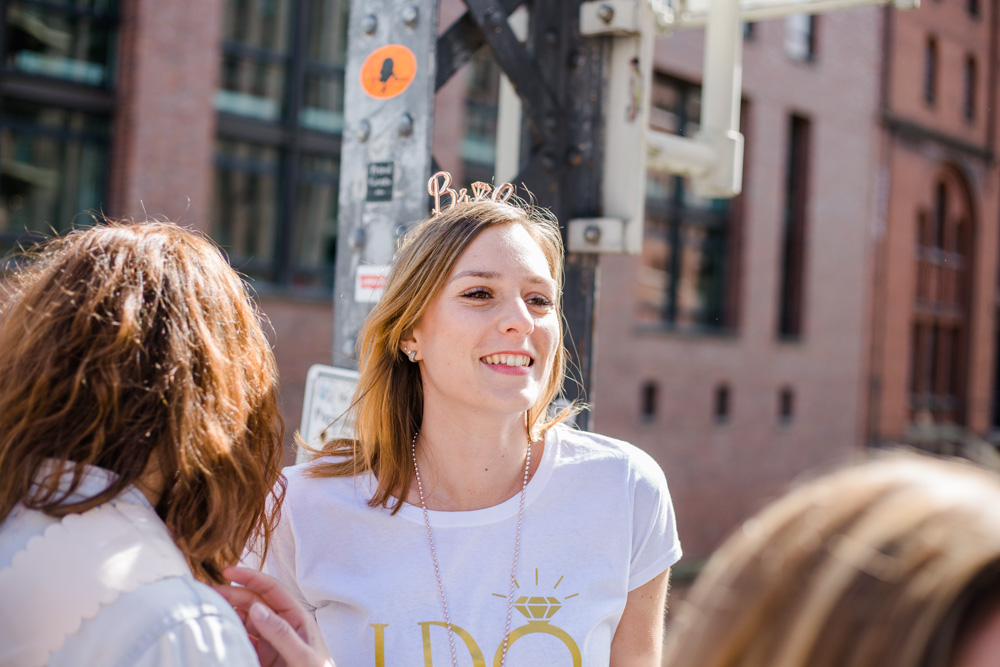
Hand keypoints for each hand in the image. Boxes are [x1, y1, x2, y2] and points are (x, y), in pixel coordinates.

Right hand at [215, 566, 334, 666]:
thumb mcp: (302, 656)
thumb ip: (281, 633)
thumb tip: (257, 609)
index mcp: (297, 617)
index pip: (271, 589)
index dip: (250, 577)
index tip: (228, 571)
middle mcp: (282, 624)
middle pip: (253, 602)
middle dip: (231, 594)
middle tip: (207, 592)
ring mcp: (269, 641)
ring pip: (244, 620)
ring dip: (227, 613)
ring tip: (207, 609)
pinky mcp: (260, 657)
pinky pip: (242, 640)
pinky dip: (229, 634)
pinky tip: (216, 631)